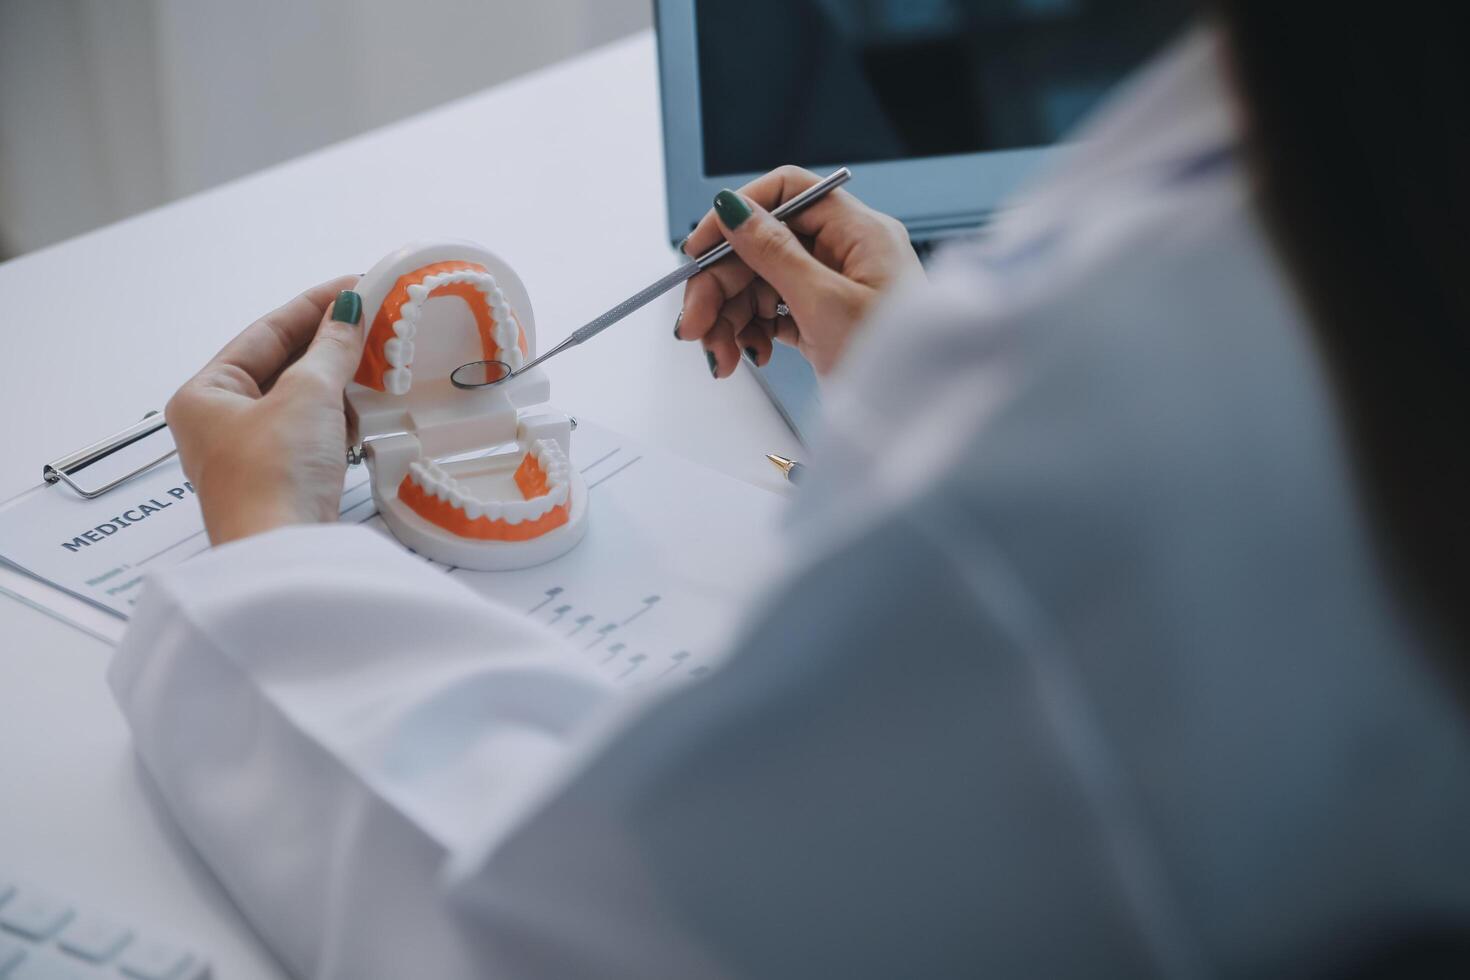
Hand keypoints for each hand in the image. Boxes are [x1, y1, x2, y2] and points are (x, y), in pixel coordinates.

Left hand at [165, 277, 364, 545]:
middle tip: (377, 323)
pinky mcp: (281, 482)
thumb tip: (350, 308)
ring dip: (337, 385)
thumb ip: (332, 348)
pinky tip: (364, 414)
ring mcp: (250, 455)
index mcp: (204, 395)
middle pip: (281, 365)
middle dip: (330, 347)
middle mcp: (218, 423)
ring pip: (299, 400)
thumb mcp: (308, 395)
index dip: (314, 307)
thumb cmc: (276, 473)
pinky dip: (338, 420)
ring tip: (378, 366)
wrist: (284, 554)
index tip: (358, 287)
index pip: (265, 333)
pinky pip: (312, 433)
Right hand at [676, 165, 922, 376]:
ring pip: (761, 284)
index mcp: (859, 233)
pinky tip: (748, 355)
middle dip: (721, 286)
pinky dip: (752, 333)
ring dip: (729, 318)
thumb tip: (733, 209)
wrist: (919, 423)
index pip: (786, 194)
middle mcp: (846, 253)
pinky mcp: (824, 322)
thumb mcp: (827, 303)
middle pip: (762, 246)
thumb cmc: (897, 364)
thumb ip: (774, 253)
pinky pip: (773, 314)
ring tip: (722, 357)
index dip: (736, 215)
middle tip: (694, 325)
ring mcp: (834, 289)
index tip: (698, 250)